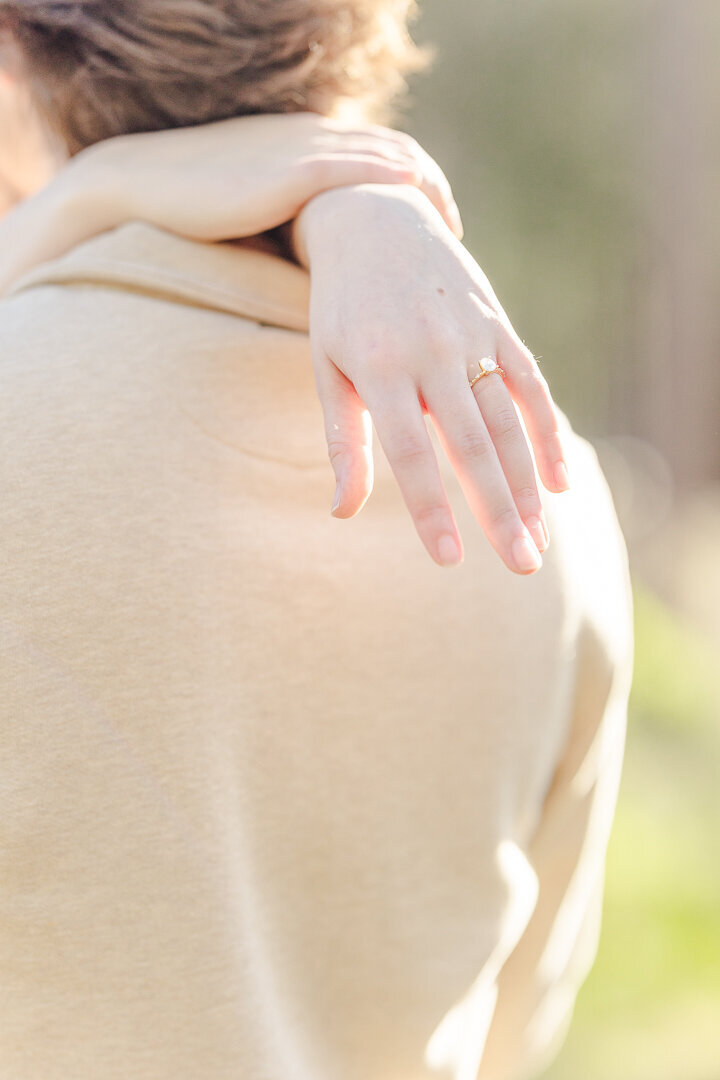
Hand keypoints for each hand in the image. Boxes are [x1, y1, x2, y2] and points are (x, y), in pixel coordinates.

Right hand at [0, 112, 461, 293]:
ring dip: (424, 189)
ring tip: (449, 235)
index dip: (422, 187)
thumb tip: (330, 273)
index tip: (441, 228)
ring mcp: (304, 150)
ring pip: (385, 157)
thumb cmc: (198, 212)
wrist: (145, 186)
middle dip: (434, 191)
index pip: (386, 155)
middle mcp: (316, 140)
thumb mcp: (262, 212)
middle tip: (455, 236)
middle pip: (398, 153)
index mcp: (311, 148)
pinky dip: (390, 179)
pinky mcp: (288, 169)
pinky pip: (354, 169)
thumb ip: (303, 228)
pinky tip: (415, 199)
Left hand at [294, 184, 569, 574]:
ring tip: (539, 538)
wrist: (374, 218)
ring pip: (508, 421)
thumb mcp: (327, 369)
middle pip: (472, 444)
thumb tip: (341, 512)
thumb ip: (343, 441)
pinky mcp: (497, 324)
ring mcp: (470, 335)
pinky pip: (531, 384)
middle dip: (499, 509)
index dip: (431, 510)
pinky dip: (547, 431)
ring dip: (527, 483)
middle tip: (522, 563)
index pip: (409, 454)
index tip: (450, 560)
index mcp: (379, 367)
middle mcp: (430, 351)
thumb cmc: (341, 308)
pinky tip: (559, 481)